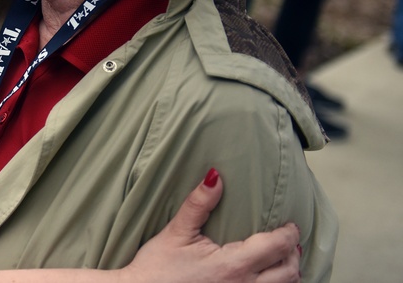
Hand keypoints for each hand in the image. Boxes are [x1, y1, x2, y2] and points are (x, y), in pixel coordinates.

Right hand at [123, 170, 299, 282]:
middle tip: (289, 241)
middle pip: (289, 272)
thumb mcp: (176, 232)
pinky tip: (266, 279)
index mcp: (233, 265)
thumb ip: (198, 204)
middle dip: (293, 254)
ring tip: (282, 260)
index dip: (288, 233)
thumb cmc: (157, 269)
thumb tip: (215, 176)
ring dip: (288, 274)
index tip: (290, 225)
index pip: (276, 247)